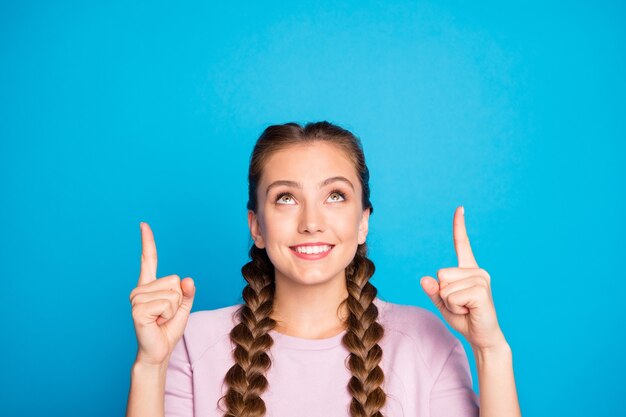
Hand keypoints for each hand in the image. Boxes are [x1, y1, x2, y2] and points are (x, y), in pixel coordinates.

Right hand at [129, 222, 195, 365]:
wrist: (158, 351)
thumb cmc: (168, 329)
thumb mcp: (184, 307)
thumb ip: (187, 292)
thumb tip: (187, 280)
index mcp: (150, 285)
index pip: (149, 259)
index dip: (147, 241)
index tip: (143, 224)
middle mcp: (140, 289)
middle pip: (175, 280)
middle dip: (178, 299)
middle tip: (165, 314)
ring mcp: (136, 299)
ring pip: (173, 292)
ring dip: (173, 309)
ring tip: (160, 319)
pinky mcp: (138, 310)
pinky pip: (167, 303)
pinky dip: (168, 315)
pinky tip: (157, 322)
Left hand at [420, 206, 505, 349]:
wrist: (483, 338)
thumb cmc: (465, 319)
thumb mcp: (443, 303)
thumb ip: (433, 291)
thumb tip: (424, 279)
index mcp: (468, 270)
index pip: (461, 244)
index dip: (459, 227)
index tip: (459, 208)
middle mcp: (477, 271)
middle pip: (440, 274)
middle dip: (443, 294)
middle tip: (461, 305)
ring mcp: (481, 279)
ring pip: (444, 286)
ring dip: (449, 302)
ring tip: (466, 308)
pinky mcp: (481, 291)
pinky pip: (451, 296)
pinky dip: (454, 307)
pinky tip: (469, 311)